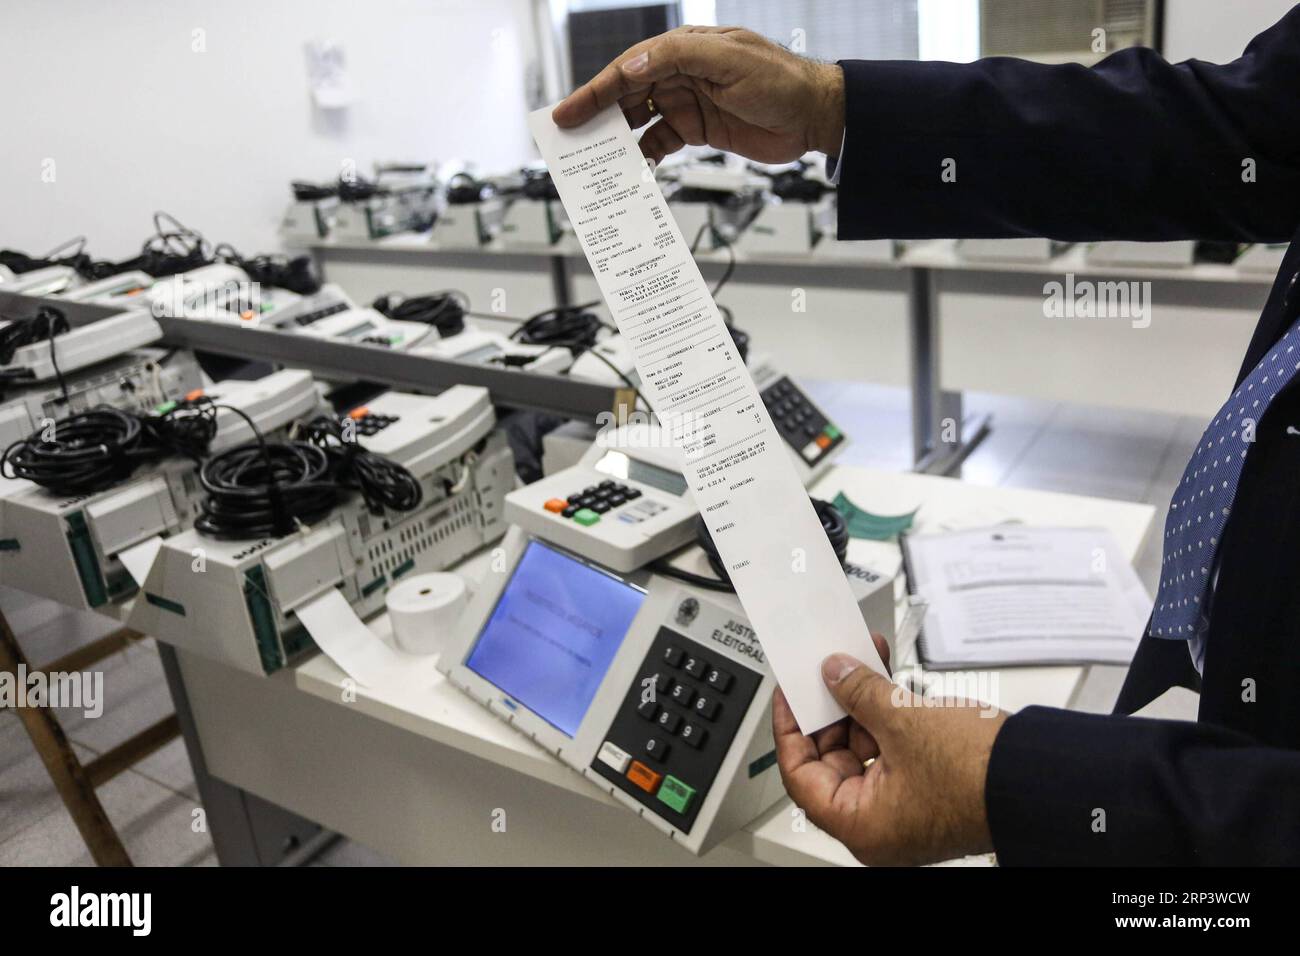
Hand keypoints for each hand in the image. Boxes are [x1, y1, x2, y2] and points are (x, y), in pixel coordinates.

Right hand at [552, 26, 844, 164]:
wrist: (815, 115)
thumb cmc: (781, 81)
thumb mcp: (731, 60)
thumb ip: (680, 57)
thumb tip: (633, 66)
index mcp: (684, 50)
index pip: (628, 69)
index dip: (594, 91)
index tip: (568, 113)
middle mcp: (680, 74)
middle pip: (625, 95)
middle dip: (595, 116)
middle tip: (568, 141)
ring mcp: (688, 102)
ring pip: (639, 120)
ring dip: (616, 139)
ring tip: (592, 160)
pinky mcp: (698, 128)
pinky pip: (660, 142)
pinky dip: (644, 156)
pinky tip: (630, 169)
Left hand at [773, 635, 1008, 865]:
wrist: (1043, 777)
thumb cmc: (980, 775)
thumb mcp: (904, 721)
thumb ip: (859, 693)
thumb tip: (833, 673)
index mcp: (862, 824)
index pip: (800, 775)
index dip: (789, 728)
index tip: (789, 693)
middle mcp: (880, 822)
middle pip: (832, 757)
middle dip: (832, 707)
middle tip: (826, 668)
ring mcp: (906, 803)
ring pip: (865, 745)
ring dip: (862, 702)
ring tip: (860, 658)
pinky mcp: (928, 783)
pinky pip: (893, 745)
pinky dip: (888, 711)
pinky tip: (885, 674)